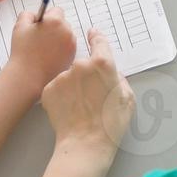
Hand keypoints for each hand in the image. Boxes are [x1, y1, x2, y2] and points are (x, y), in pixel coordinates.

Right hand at [6, 6, 76, 90]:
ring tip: (44, 49)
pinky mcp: (72, 57)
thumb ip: (28, 14)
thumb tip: (35, 15)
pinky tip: (48, 56)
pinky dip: (60, 50)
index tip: (40, 25)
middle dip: (53, 28)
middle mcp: (67, 31)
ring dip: (58, 39)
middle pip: (63, 23)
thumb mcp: (20, 26)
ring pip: (66, 36)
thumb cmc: (23, 52)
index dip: (47, 17)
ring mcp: (71, 45)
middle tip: (40, 38)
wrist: (29, 76)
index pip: (57, 11)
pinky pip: (67, 48)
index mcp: (55, 21)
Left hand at [42, 28, 133, 155]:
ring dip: (73, 86)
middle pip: (83, 64)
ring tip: (80, 107)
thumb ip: (119, 79)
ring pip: (68, 77)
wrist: (85, 143)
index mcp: (102, 64)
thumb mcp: (127, 98)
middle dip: (86, 75)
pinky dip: (61, 96)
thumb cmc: (111, 123)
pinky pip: (56, 88)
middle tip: (91, 95)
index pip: (99, 42)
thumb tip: (112, 75)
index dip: (96, 37)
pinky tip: (69, 110)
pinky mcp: (48, 89)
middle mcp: (80, 65)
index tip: (92, 34)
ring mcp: (62, 77)